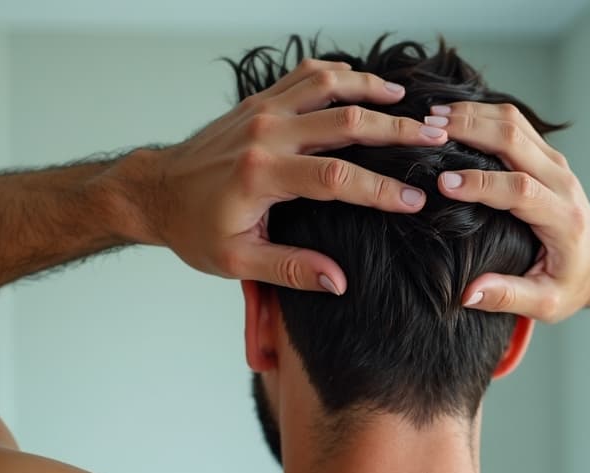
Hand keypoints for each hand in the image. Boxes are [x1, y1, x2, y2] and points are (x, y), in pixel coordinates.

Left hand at [109, 59, 449, 293]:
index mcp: (261, 175)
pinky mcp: (258, 101)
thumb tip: (339, 282)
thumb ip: (290, 269)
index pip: (337, 177)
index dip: (381, 190)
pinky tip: (365, 84)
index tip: (415, 201)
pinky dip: (339, 74)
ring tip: (408, 101)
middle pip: (344, 120)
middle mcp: (265, 134)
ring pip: (328, 85)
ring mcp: (261, 111)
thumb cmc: (194, 229)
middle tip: (434, 138)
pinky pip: (305, 76)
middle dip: (395, 130)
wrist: (156, 192)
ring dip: (371, 89)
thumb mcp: (237, 262)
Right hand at [426, 103, 589, 321]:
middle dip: (470, 129)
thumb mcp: (547, 302)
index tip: (444, 182)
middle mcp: (562, 182)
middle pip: (516, 140)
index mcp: (562, 218)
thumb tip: (468, 293)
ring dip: (474, 115)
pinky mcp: (546, 156)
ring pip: (515, 123)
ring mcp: (555, 164)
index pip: (520, 190)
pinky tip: (453, 116)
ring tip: (433, 116)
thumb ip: (508, 297)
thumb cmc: (572, 282)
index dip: (481, 183)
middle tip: (429, 129)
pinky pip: (515, 123)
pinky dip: (484, 114)